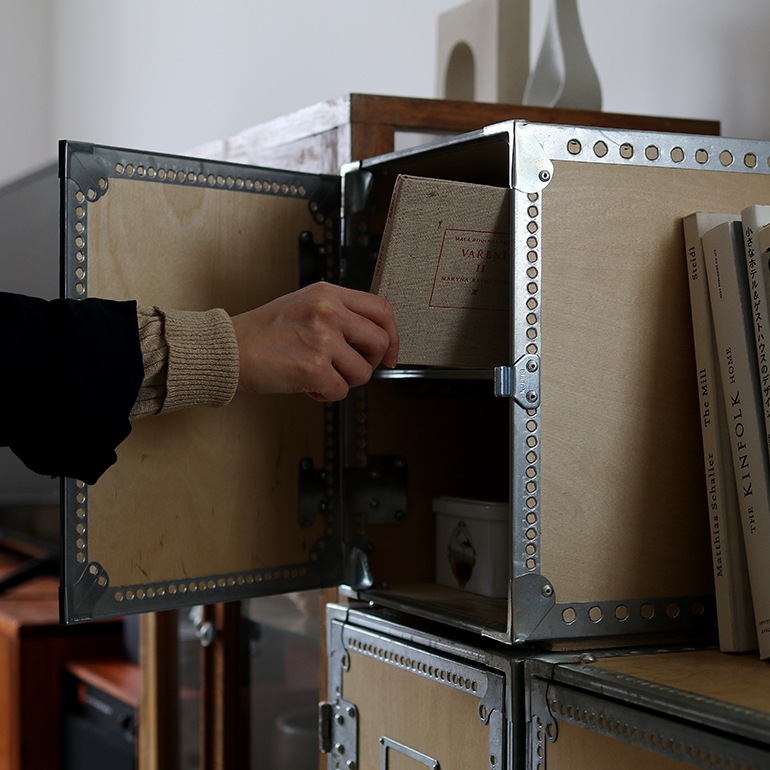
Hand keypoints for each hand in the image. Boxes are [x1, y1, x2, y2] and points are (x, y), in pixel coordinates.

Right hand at [231, 282, 398, 400]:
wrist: (230, 349)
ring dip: (345, 381)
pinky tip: (308, 386)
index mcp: (329, 294)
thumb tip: (371, 337)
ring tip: (321, 376)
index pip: (382, 310)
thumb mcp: (305, 304)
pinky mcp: (313, 368)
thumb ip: (339, 313)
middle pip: (380, 341)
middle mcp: (329, 312)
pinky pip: (340, 391)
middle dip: (371, 362)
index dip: (393, 336)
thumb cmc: (264, 332)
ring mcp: (322, 340)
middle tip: (352, 368)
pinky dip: (326, 396)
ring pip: (363, 372)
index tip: (389, 354)